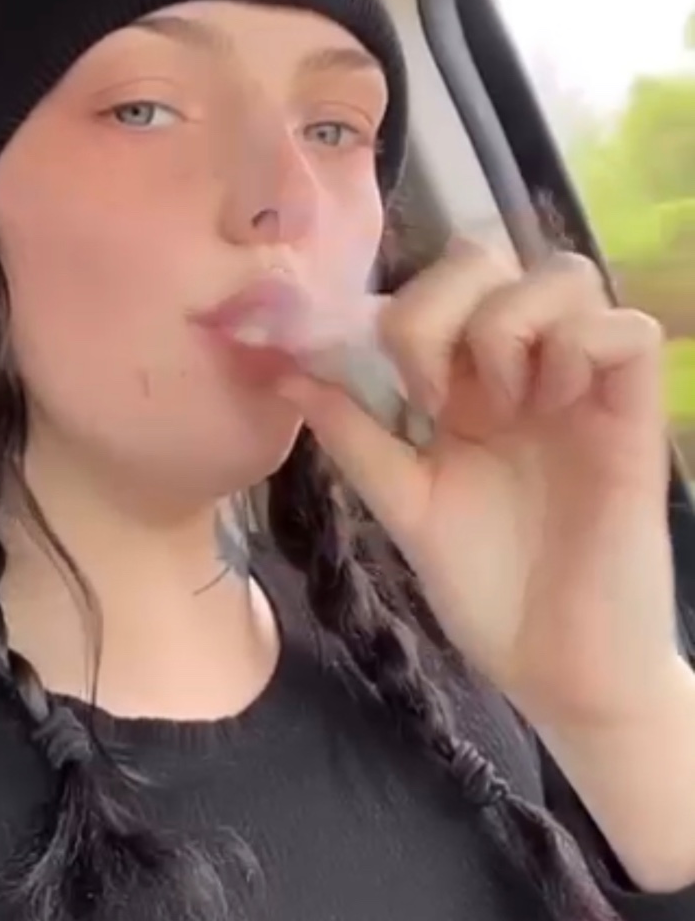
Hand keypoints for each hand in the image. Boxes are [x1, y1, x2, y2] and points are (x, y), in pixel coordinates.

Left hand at [276, 236, 682, 738]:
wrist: (557, 667)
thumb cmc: (488, 589)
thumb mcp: (405, 506)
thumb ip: (356, 436)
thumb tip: (287, 374)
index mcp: (469, 384)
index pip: (440, 283)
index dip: (404, 308)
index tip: (394, 391)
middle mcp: (526, 369)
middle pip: (493, 253)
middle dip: (444, 304)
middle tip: (433, 392)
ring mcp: (582, 386)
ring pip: (564, 273)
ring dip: (509, 323)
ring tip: (501, 404)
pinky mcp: (634, 416)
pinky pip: (625, 330)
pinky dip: (580, 349)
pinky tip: (552, 409)